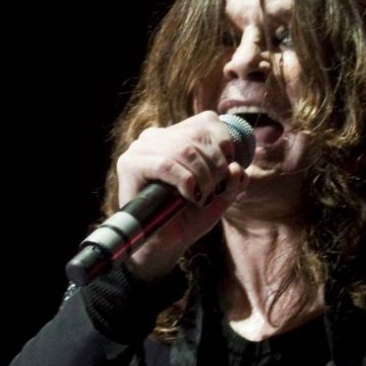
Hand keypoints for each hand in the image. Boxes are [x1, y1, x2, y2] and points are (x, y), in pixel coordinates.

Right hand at [116, 111, 248, 278]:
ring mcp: (141, 148)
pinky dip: (185, 182)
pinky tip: (188, 196)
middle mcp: (157, 136)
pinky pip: (165, 164)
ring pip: (184, 149)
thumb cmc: (188, 216)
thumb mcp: (220, 194)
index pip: (208, 122)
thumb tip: (236, 168)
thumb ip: (233, 178)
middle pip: (198, 136)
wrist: (164, 244)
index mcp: (177, 134)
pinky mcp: (129, 164)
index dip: (225, 146)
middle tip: (212, 191)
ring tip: (201, 197)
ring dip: (202, 177)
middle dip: (215, 166)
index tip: (225, 173)